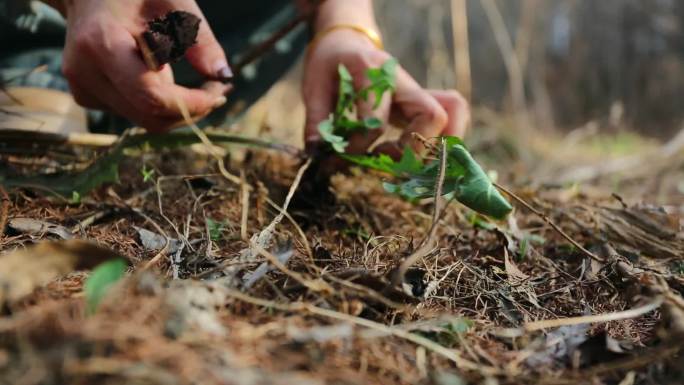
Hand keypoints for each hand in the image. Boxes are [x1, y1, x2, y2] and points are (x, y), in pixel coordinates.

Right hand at [61, 0, 231, 131]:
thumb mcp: (173, 2)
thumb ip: (200, 40)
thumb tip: (223, 76)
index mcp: (101, 44)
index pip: (151, 96)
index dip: (191, 103)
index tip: (220, 92)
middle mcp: (85, 74)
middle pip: (149, 116)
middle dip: (191, 109)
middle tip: (218, 89)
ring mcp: (83, 89)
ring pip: (145, 119)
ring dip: (179, 109)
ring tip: (202, 84)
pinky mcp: (87, 97)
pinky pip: (135, 112)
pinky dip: (160, 104)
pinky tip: (168, 77)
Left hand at [303, 29, 469, 157]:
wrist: (347, 42)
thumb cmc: (330, 62)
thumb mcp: (313, 85)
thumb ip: (316, 119)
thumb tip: (317, 154)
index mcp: (372, 71)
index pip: (376, 120)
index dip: (360, 145)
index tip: (341, 155)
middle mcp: (403, 80)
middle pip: (432, 116)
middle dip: (411, 150)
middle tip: (383, 157)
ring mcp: (417, 90)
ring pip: (452, 113)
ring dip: (434, 145)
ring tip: (403, 160)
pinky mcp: (423, 101)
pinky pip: (453, 115)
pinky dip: (443, 139)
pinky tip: (418, 154)